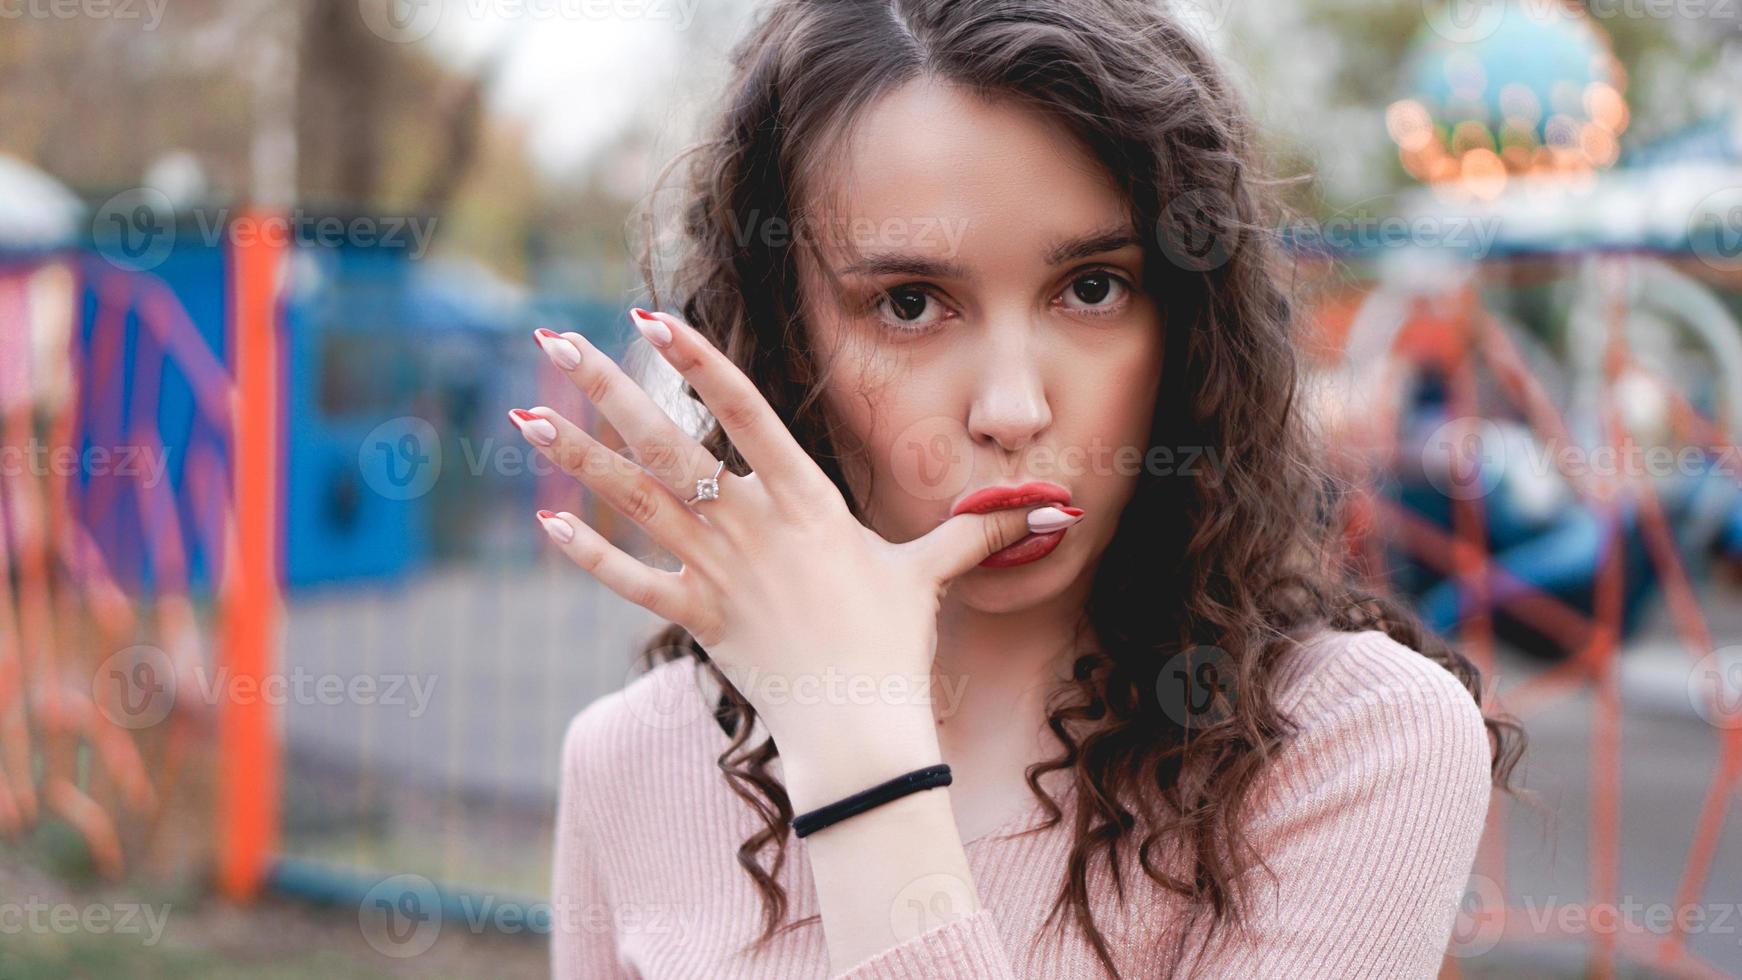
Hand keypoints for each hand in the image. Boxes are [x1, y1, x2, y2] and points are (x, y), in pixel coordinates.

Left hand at [513, 311, 1081, 805]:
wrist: (860, 728)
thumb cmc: (895, 645)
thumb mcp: (931, 573)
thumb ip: (977, 529)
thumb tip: (1053, 504)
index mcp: (806, 500)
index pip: (744, 411)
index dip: (696, 361)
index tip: (649, 317)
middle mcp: (752, 524)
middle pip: (667, 443)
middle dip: (606, 388)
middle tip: (550, 342)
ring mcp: (718, 570)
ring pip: (635, 501)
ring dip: (577, 456)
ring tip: (525, 415)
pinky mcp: (697, 618)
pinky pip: (633, 582)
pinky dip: (590, 555)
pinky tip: (546, 523)